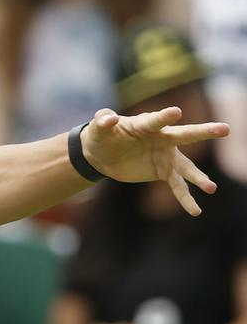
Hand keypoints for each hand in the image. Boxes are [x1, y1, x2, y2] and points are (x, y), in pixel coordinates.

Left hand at [81, 107, 228, 215]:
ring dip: (198, 178)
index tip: (176, 112)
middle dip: (204, 132)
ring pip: (186, 167)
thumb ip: (102, 120)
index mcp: (146, 124)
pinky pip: (178, 186)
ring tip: (211, 188)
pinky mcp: (163, 172)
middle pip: (185, 135)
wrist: (101, 154)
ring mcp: (165, 156)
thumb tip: (108, 120)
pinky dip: (186, 199)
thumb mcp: (98, 127)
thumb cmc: (101, 134)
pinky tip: (195, 211)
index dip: (165, 116)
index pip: (156, 120)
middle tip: (225, 129)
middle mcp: (162, 138)